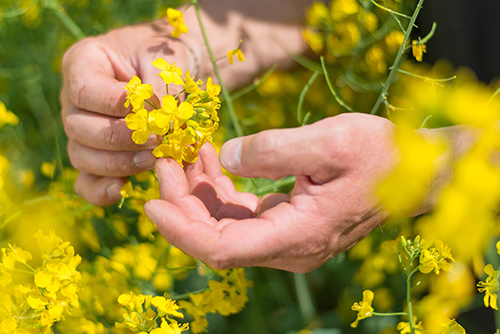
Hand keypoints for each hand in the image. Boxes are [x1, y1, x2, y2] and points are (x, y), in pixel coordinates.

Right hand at [61, 0, 312, 205]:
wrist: (177, 70)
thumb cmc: (168, 58)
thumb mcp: (166, 61)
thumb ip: (158, 88)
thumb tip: (157, 123)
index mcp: (83, 63)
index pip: (85, 90)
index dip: (115, 105)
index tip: (152, 112)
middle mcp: (74, 100)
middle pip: (80, 128)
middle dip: (122, 139)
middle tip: (159, 141)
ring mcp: (82, 131)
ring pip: (83, 156)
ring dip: (119, 163)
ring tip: (156, 159)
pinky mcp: (96, 156)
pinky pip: (87, 181)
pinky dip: (101, 190)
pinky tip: (123, 190)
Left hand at [145, 113, 397, 272]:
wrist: (416, 170)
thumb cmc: (381, 155)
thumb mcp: (330, 142)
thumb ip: (274, 150)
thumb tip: (226, 157)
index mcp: (297, 236)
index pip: (221, 249)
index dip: (181, 229)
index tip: (151, 202)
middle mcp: (288, 247)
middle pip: (216, 237)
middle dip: (183, 200)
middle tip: (165, 157)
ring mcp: (286, 238)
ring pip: (225, 225)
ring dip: (199, 191)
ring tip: (184, 149)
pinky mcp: (287, 222)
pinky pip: (242, 212)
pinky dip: (221, 188)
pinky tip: (211, 158)